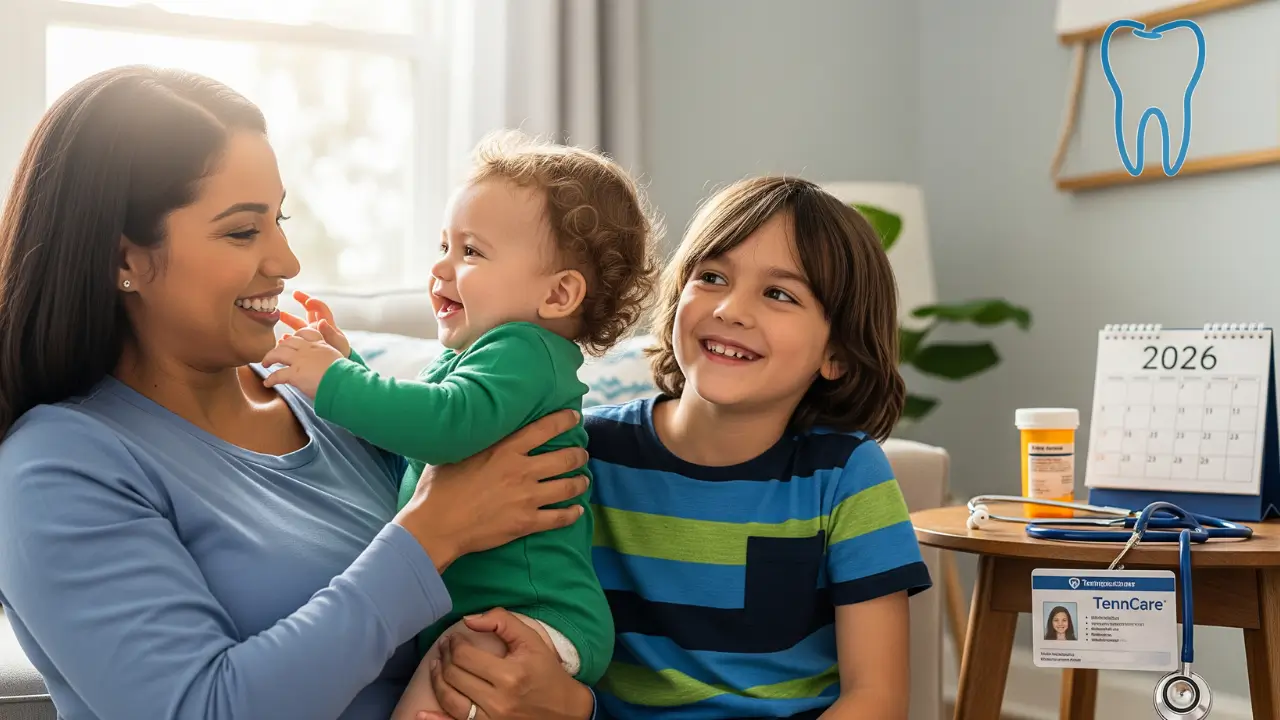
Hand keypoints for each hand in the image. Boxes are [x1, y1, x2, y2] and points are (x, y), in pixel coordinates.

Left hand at [261, 333, 344, 397]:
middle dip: (279, 346)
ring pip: (278, 353)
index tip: (290, 339)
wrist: (344, 383)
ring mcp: (300, 360)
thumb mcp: (339, 356)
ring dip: (269, 357)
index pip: (305, 333)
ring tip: (265, 363)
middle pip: (288, 341)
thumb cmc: (346, 374)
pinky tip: (267, 383)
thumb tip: (326, 341)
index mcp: (320, 345)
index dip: (295, 335)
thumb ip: (330, 349)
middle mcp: (308, 349)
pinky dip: (270, 379)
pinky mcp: (295, 374)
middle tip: (274, 353)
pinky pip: (277, 375)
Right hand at [279, 289, 350, 356]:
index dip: (315, 303)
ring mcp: (310, 334)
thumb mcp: (338, 343)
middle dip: (302, 301)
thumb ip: (330, 333)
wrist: (338, 366)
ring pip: (298, 323)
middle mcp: (318, 326)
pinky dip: (287, 338)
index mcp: (327, 324)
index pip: (321, 308)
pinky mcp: (304, 343)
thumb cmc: (341, 352)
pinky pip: (294, 338)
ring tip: (280, 314)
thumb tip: (321, 321)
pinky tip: (281, 340)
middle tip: (295, 293)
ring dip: (290, 319)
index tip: (308, 301)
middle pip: (309, 311)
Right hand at [396, 409, 588, 571]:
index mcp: (505, 450)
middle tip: (582, 454)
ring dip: (580, 482)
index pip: (544, 428)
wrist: (436, 525)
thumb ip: (476, 441)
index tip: (574, 417)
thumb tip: (476, 427)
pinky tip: (577, 511)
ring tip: (583, 480)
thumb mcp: (456, 452)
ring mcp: (527, 497)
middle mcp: (521, 471)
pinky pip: (560, 517)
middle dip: (579, 455)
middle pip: (565, 458)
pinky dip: (572, 514)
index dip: (564, 420)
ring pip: (568, 487)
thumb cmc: (438, 489)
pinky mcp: (526, 522)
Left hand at [422, 609, 594, 719]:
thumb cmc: (546, 672)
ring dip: (437, 680)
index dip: (453, 644)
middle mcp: (498, 701)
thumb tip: (468, 619)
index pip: (465, 656)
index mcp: (509, 675)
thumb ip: (502, 622)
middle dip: (444, 658)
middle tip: (443, 648)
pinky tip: (420, 713)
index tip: (453, 638)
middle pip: (454, 676)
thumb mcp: (532, 641)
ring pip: (450, 700)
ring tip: (436, 666)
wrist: (564, 711)